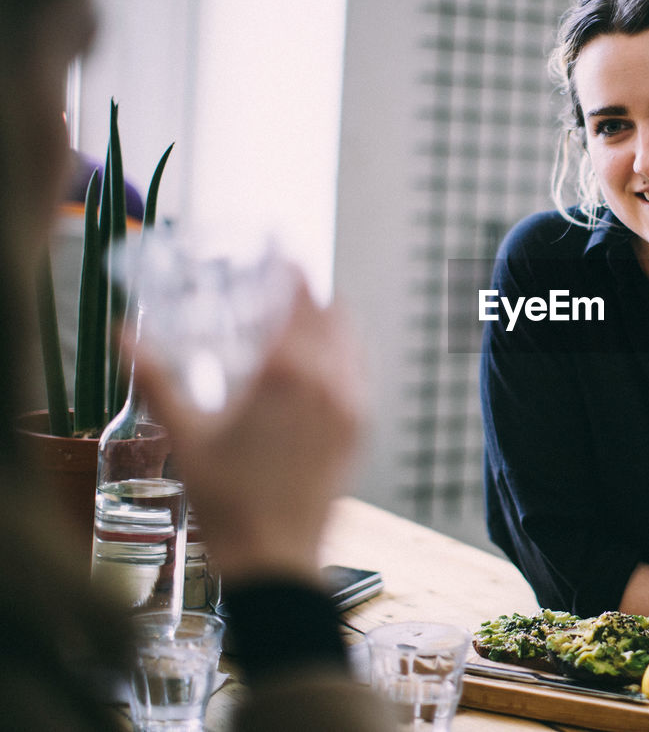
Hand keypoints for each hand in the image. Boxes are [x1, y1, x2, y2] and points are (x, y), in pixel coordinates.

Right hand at [132, 272, 365, 584]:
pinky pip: (361, 373)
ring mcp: (352, 406)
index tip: (281, 252)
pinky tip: (323, 362)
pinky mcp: (361, 429)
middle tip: (284, 284)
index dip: (292, 270)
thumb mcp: (186, 435)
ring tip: (302, 318)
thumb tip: (126, 339)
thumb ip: (157, 379)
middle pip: (331, 313)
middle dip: (310, 293)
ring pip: (352, 341)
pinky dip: (346, 354)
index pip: (300, 299)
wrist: (276, 558)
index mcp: (288, 373)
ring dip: (332, 321)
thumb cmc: (229, 501)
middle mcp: (330, 382)